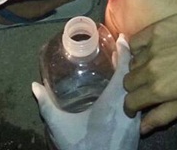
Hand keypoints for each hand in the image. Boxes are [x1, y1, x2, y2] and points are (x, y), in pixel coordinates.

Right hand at [33, 35, 139, 149]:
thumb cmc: (81, 148)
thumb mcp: (60, 127)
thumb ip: (47, 106)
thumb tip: (35, 86)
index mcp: (113, 102)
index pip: (125, 68)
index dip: (125, 50)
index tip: (121, 37)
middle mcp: (129, 107)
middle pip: (136, 76)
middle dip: (131, 59)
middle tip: (121, 46)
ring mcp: (136, 119)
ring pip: (140, 89)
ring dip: (134, 75)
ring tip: (123, 64)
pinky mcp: (137, 129)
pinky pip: (141, 102)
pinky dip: (135, 90)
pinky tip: (124, 90)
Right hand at [124, 11, 176, 133]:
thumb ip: (163, 115)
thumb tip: (141, 128)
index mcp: (158, 90)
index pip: (130, 101)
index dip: (131, 106)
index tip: (136, 106)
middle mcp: (150, 69)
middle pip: (128, 81)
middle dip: (135, 87)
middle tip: (148, 85)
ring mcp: (151, 47)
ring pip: (131, 62)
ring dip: (138, 67)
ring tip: (153, 65)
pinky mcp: (155, 29)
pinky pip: (134, 41)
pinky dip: (137, 47)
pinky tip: (149, 49)